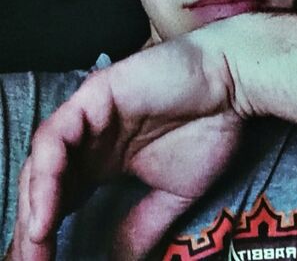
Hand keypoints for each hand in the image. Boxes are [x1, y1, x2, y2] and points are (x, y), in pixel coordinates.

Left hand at [11, 33, 242, 259]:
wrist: (230, 85)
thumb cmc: (207, 129)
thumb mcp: (174, 192)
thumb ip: (143, 224)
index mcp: (103, 160)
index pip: (62, 199)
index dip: (48, 234)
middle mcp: (89, 139)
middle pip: (43, 184)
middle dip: (33, 228)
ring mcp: (88, 115)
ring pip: (41, 163)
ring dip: (33, 206)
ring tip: (37, 245)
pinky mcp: (92, 95)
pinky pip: (54, 136)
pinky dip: (46, 174)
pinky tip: (46, 211)